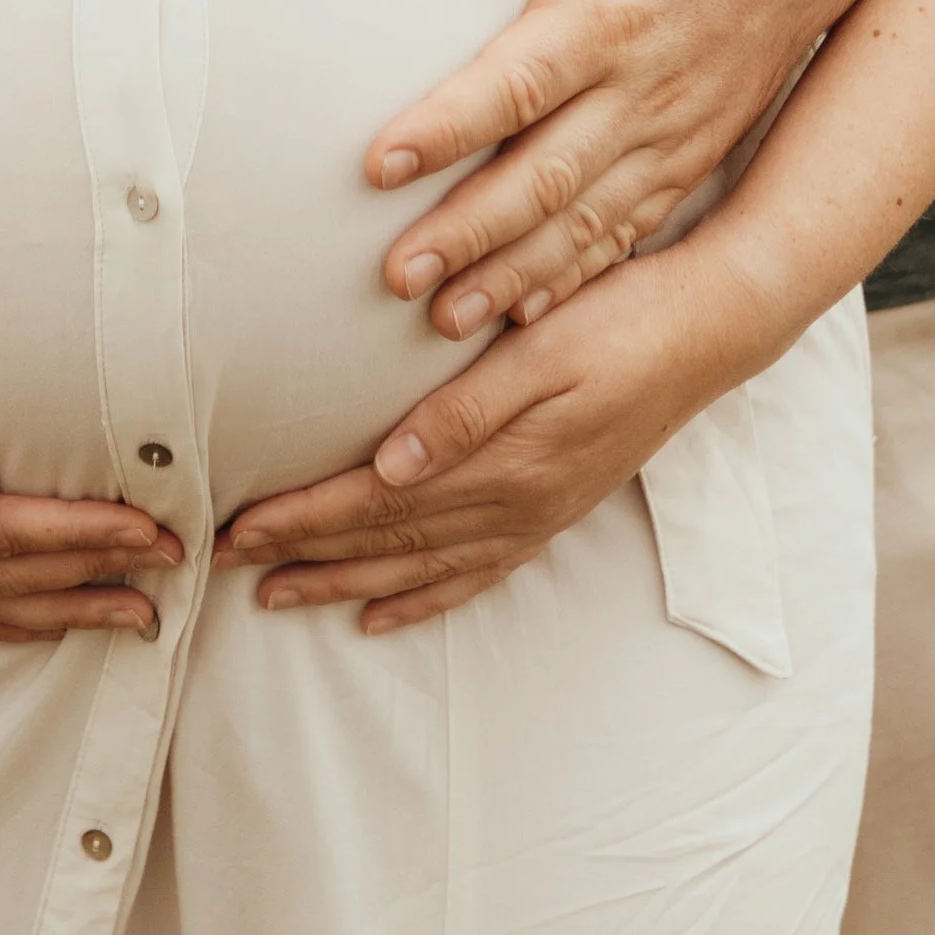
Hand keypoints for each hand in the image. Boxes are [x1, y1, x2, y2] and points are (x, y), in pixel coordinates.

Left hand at [219, 246, 748, 629]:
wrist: (709, 332)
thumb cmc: (622, 321)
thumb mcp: (543, 348)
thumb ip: (466, 409)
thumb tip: (390, 464)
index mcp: (503, 462)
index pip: (377, 502)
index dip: (303, 517)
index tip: (237, 527)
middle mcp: (514, 504)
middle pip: (387, 543)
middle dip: (303, 556)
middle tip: (226, 564)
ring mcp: (535, 515)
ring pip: (421, 568)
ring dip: (346, 584)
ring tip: (279, 595)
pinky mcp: (552, 511)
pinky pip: (474, 575)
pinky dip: (422, 599)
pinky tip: (384, 613)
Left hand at [368, 0, 934, 345]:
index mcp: (611, 10)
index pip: (519, 80)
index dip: (450, 124)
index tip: (380, 162)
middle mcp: (642, 87)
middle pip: (545, 174)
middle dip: (469, 230)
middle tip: (395, 276)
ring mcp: (672, 132)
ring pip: (584, 221)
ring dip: (515, 273)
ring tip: (443, 321)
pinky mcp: (692, 155)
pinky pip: (629, 231)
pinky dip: (580, 278)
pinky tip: (529, 318)